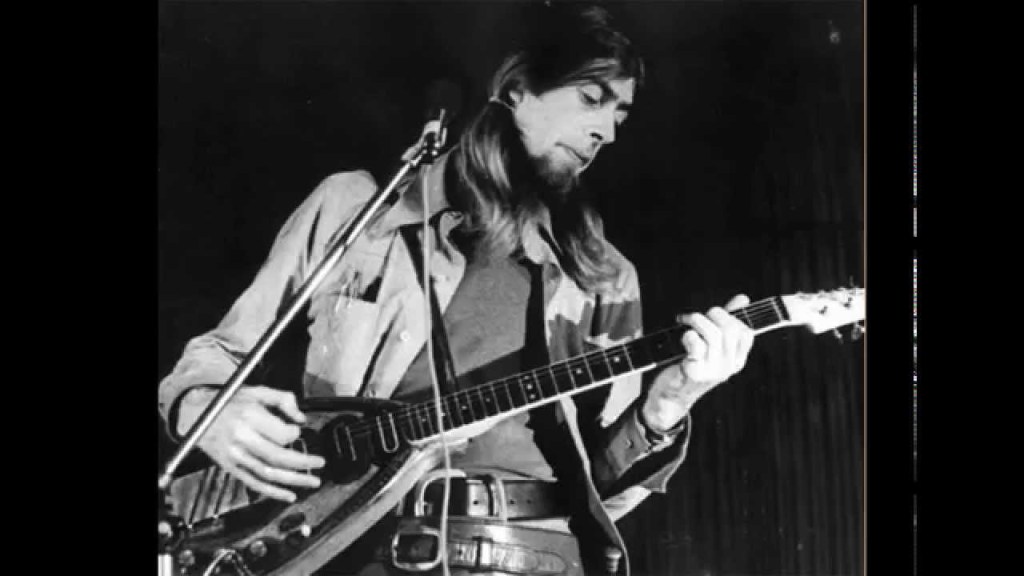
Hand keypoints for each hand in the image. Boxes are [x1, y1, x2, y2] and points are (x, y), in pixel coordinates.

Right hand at [176, 385, 325, 501]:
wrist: (196, 414)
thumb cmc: (230, 403)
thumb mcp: (258, 391)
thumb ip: (284, 399)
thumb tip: (301, 418)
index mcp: (249, 416)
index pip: (281, 434)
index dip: (295, 433)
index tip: (297, 430)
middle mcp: (242, 437)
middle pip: (278, 457)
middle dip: (304, 462)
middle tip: (319, 463)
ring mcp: (235, 455)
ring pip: (269, 474)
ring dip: (294, 480)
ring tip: (312, 481)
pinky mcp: (231, 467)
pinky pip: (254, 484)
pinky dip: (273, 492)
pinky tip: (289, 495)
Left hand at [642, 294, 754, 431]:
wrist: (671, 396)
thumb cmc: (691, 364)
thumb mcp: (711, 345)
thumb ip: (726, 322)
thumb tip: (743, 299)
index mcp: (736, 360)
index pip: (746, 333)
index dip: (731, 317)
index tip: (715, 316)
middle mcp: (728, 367)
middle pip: (731, 329)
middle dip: (713, 314)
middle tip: (697, 317)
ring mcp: (712, 371)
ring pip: (713, 333)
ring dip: (696, 320)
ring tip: (684, 322)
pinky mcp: (694, 372)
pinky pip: (696, 343)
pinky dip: (687, 335)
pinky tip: (682, 339)